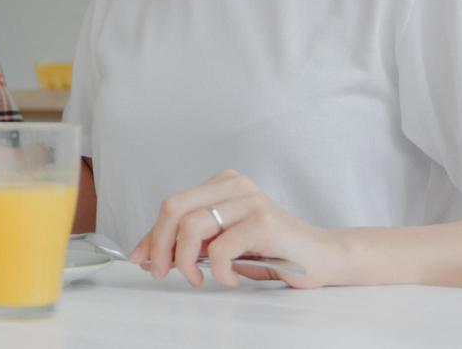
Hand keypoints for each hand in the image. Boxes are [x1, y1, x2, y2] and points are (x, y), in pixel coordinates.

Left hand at [127, 169, 338, 288]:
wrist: (322, 257)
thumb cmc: (273, 251)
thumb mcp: (224, 242)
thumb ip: (193, 242)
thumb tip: (149, 255)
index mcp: (222, 183)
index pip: (173, 205)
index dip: (151, 234)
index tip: (140, 257)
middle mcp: (234, 185)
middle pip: (174, 207)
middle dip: (160, 244)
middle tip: (162, 271)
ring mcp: (249, 200)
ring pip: (192, 226)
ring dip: (186, 260)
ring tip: (198, 278)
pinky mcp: (262, 221)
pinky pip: (221, 248)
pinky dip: (219, 271)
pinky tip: (230, 278)